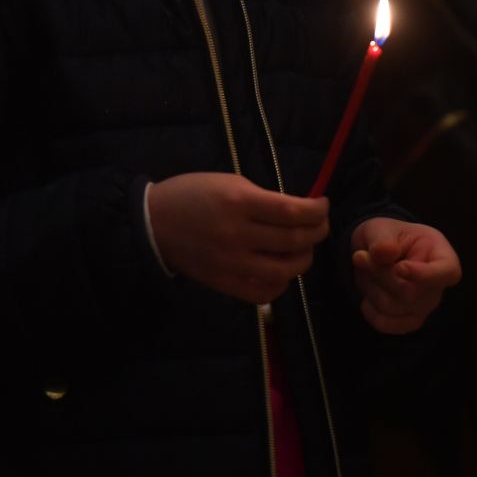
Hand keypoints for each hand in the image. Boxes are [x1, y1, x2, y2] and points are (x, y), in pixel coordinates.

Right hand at [147, 173, 329, 304]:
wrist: (154, 223)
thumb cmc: (193, 194)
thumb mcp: (230, 183)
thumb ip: (265, 199)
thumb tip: (302, 211)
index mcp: (239, 203)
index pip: (293, 213)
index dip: (317, 210)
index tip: (322, 204)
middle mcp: (237, 235)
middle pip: (294, 240)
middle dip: (317, 231)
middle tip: (319, 224)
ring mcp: (231, 264)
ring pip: (285, 270)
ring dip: (304, 258)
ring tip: (303, 247)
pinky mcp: (224, 284)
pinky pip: (264, 292)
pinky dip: (281, 284)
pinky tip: (282, 270)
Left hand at [350, 218, 460, 334]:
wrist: (376, 254)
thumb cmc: (386, 237)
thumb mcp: (381, 228)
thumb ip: (382, 239)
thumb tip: (385, 252)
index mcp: (441, 254)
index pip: (447, 272)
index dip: (425, 274)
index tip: (400, 267)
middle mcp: (438, 285)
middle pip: (410, 293)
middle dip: (379, 274)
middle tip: (360, 256)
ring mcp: (426, 307)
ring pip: (392, 307)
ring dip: (370, 287)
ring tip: (365, 270)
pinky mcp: (409, 322)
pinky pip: (385, 324)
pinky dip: (369, 309)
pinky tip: (367, 295)